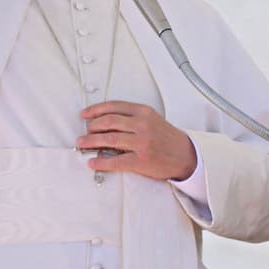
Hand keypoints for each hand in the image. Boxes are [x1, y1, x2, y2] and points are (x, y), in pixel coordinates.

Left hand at [76, 101, 197, 180]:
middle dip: (92, 127)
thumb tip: (104, 121)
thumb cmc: (166, 138)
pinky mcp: (141, 160)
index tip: (85, 114)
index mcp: (143, 112)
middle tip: (84, 132)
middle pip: (109, 122)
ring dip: (92, 142)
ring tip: (83, 144)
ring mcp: (142, 143)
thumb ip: (131, 118)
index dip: (95, 110)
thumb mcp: (151, 119)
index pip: (114, 106)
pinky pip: (116, 161)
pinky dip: (101, 162)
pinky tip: (93, 162)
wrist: (185, 155)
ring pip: (109, 140)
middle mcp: (142, 125)